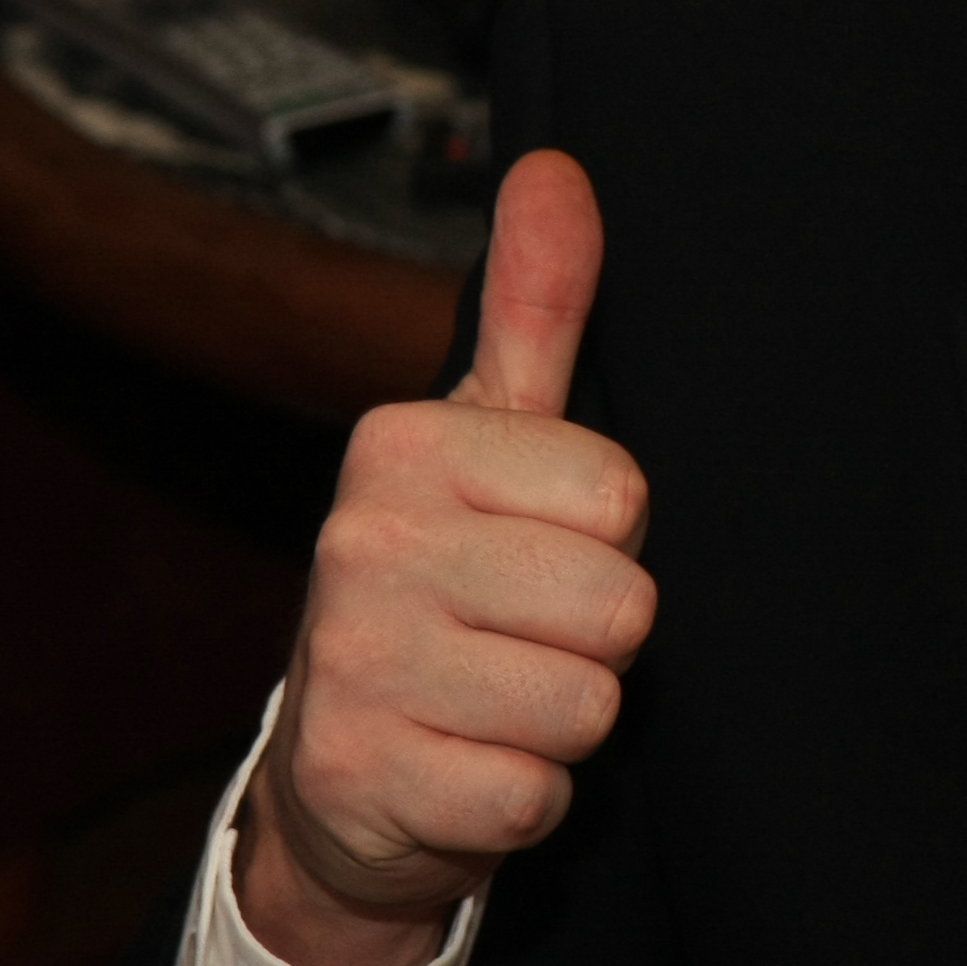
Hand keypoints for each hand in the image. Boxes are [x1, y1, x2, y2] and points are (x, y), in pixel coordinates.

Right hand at [234, 149, 656, 965]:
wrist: (342, 773)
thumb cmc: (447, 581)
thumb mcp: (493, 435)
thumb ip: (538, 305)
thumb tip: (559, 166)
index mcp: (403, 447)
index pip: (624, 498)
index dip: (607, 540)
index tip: (536, 549)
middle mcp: (360, 543)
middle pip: (620, 605)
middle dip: (595, 638)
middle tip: (521, 637)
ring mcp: (353, 667)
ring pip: (586, 705)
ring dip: (562, 722)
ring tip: (495, 700)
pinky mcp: (362, 782)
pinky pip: (535, 797)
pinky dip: (524, 798)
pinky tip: (467, 767)